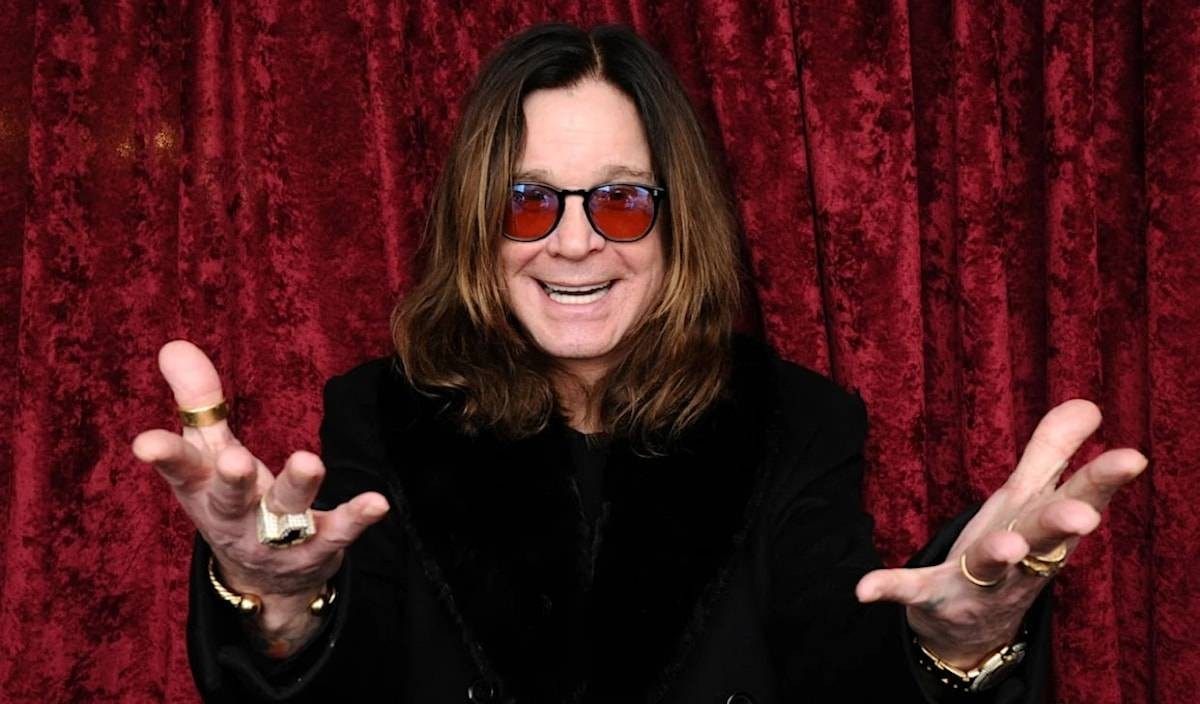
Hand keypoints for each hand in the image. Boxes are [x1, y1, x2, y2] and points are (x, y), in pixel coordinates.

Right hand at [131, 340, 389, 654]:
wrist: (265, 581)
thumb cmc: (231, 498)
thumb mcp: (210, 453)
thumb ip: (199, 401)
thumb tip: (175, 345)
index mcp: (204, 490)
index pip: (181, 470)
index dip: (164, 455)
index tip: (145, 443)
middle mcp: (236, 518)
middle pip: (231, 499)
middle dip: (232, 482)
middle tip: (236, 461)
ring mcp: (276, 539)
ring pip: (285, 514)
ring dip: (296, 488)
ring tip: (308, 461)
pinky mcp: (318, 547)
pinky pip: (338, 532)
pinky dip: (356, 517)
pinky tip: (377, 502)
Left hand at [855, 399, 1146, 667]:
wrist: (975, 624)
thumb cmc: (1012, 546)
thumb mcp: (1029, 498)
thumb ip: (1053, 451)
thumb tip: (1088, 402)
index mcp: (1042, 524)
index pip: (1080, 498)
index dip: (1104, 479)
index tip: (1132, 457)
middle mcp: (1021, 556)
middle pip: (1043, 536)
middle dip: (1062, 524)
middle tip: (1082, 516)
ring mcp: (977, 579)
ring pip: (990, 566)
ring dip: (997, 554)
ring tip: (1005, 546)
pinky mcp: (933, 596)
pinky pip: (910, 591)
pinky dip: (888, 588)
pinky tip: (864, 588)